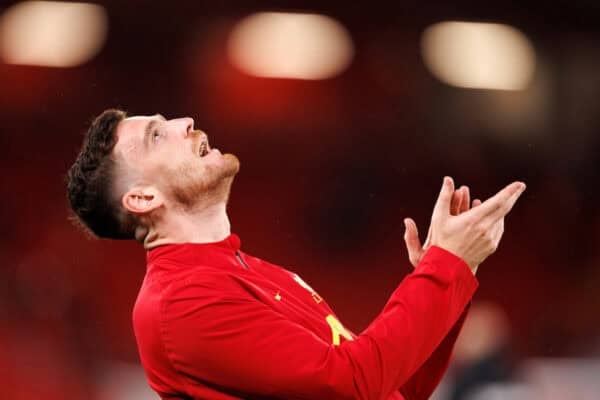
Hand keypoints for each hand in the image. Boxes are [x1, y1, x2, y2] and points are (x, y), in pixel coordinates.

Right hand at [404, 177, 524, 273]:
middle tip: (521, 186)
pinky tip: (495, 216)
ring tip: (501, 200)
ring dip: (502, 208)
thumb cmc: (441, 240)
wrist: (447, 266)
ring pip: (501, 219)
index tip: (519, 184)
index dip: (509, 192)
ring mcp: (490, 238)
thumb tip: (448, 179)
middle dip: (513, 196)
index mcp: (473, 220)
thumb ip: (444, 196)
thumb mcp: (439, 217)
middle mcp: (485, 229)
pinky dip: (497, 220)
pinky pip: (498, 229)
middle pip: (505, 209)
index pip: (497, 202)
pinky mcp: (491, 246)